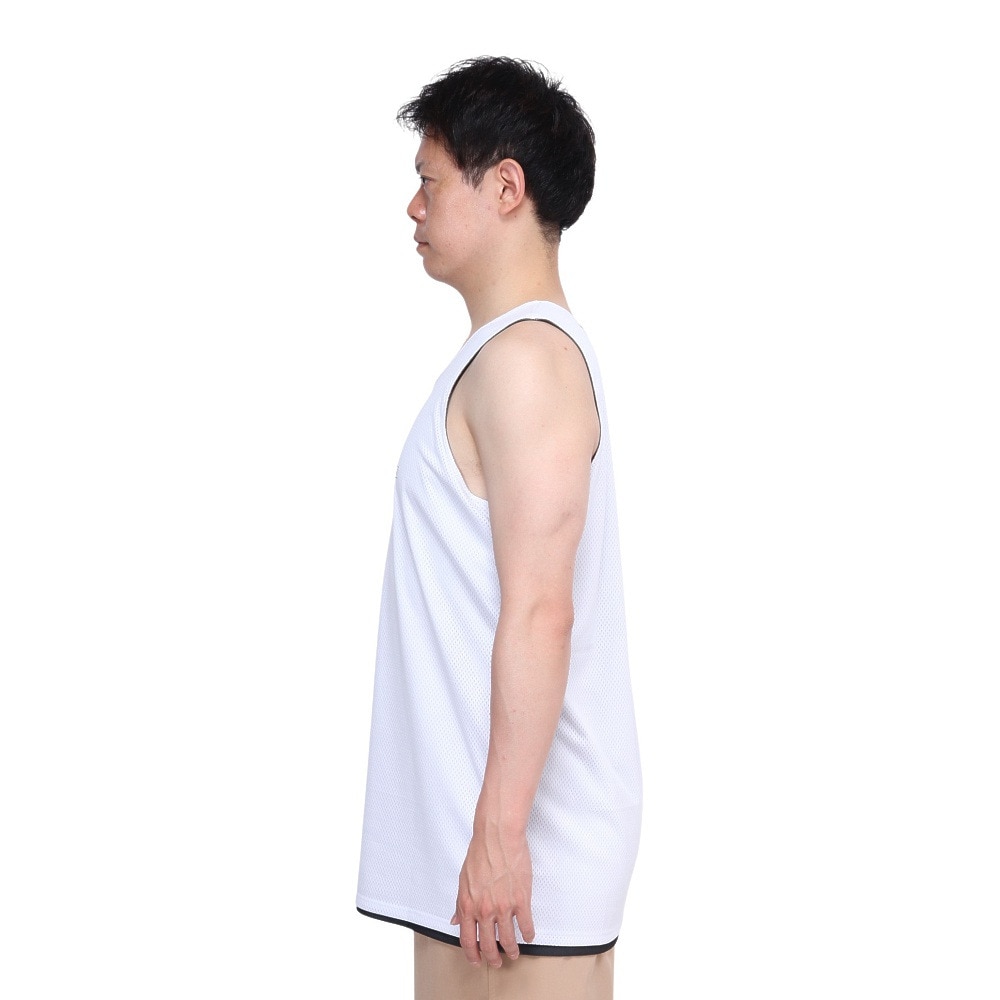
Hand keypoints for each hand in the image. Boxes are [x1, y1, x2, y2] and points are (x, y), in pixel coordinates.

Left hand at [450, 826, 535, 966]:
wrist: (498, 837)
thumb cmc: (480, 852)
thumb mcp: (463, 879)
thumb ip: (459, 902)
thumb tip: (455, 919)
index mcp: (467, 905)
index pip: (467, 939)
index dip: (472, 954)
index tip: (477, 961)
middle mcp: (484, 910)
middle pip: (488, 944)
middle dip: (492, 957)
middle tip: (496, 962)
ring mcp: (503, 906)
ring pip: (508, 939)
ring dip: (511, 950)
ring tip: (514, 954)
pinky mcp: (521, 900)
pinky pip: (526, 925)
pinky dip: (528, 934)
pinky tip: (529, 936)